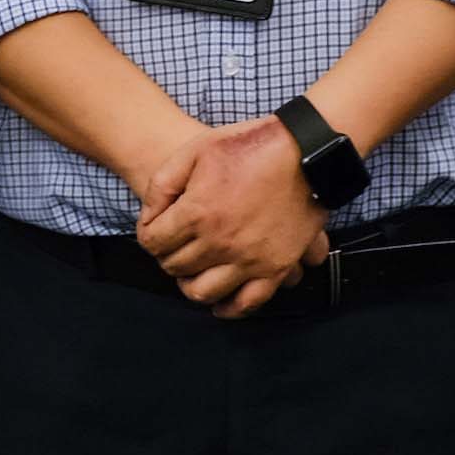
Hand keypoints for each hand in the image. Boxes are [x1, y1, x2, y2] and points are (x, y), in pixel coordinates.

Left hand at [134, 118, 329, 317]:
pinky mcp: (275, 268)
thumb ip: (162, 185)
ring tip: (193, 270)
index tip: (155, 229)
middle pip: (175, 267)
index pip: (153, 243)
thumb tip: (148, 218)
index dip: (148, 235)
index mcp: (197, 213)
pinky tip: (220, 303)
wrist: (306, 151)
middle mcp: (220, 243)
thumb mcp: (195, 149)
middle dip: (168, 256)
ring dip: (190, 283)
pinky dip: (229, 308)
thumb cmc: (250, 146)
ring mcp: (249, 259)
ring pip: (203, 292)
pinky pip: (247, 303)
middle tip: (176, 244)